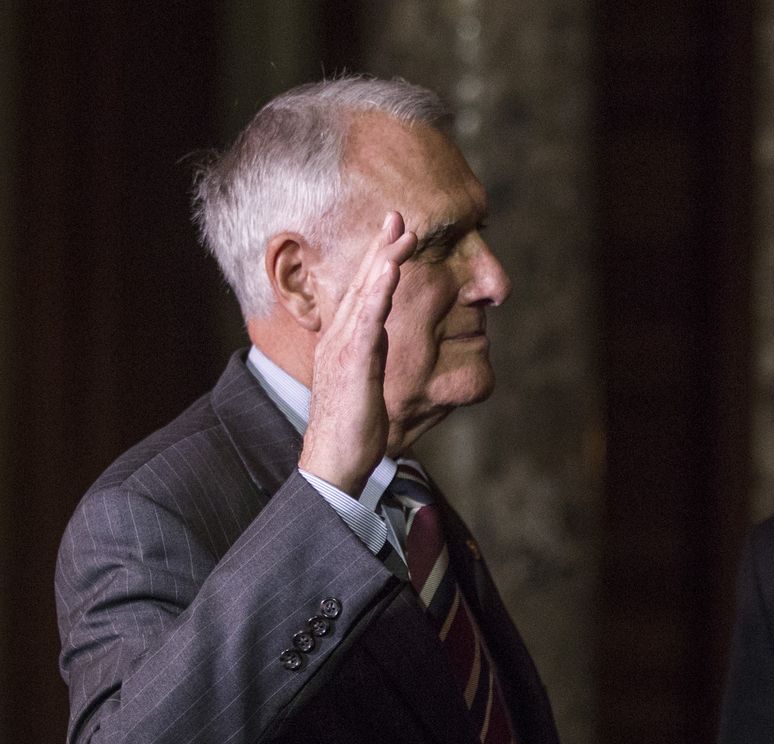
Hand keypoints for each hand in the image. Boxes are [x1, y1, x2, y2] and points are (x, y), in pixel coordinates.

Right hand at [299, 211, 415, 491]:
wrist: (333, 461)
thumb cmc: (353, 429)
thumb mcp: (366, 385)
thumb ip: (373, 360)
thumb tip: (386, 347)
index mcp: (344, 341)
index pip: (362, 293)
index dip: (378, 261)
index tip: (395, 234)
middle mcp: (340, 337)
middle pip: (362, 283)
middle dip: (381, 247)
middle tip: (398, 214)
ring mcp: (344, 347)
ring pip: (365, 294)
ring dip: (383, 259)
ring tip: (402, 231)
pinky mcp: (353, 362)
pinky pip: (368, 321)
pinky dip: (378, 293)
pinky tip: (390, 271)